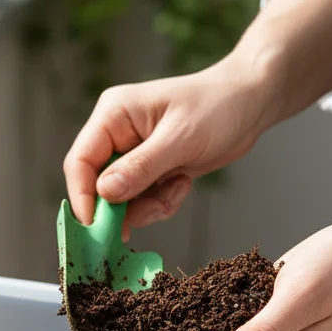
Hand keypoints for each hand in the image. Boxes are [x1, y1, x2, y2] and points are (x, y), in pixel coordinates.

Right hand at [63, 60, 279, 238]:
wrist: (251, 103)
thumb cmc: (219, 107)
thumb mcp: (180, 138)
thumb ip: (141, 167)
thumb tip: (104, 193)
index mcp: (113, 115)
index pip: (80, 161)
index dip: (82, 196)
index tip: (96, 226)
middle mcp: (116, 135)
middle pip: (97, 185)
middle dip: (124, 205)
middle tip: (153, 209)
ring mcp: (132, 154)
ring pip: (121, 200)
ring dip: (148, 205)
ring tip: (177, 187)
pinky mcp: (149, 170)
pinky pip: (142, 201)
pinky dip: (161, 202)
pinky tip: (182, 182)